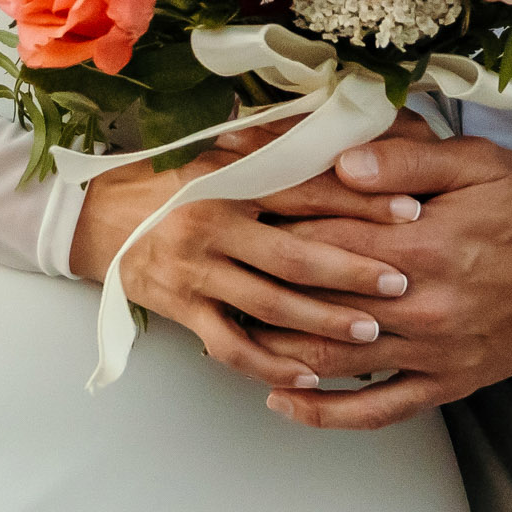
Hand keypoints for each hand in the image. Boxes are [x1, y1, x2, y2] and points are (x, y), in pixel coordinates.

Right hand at [69, 143, 424, 389]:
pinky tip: (308, 373)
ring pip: (269, 305)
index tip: (413, 211)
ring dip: (323, 322)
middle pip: (295, 256)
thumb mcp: (222, 155)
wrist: (99, 218)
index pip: (308, 192)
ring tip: (369, 332)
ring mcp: (196, 272)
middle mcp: (214, 225)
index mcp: (231, 180)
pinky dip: (272, 362)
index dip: (362, 203)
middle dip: (354, 273)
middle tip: (402, 284)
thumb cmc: (175, 183)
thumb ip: (278, 151)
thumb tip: (347, 139)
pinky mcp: (182, 309)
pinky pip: (231, 346)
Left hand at [249, 136, 511, 428]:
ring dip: (277, 354)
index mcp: (422, 245)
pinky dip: (327, 413)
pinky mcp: (448, 383)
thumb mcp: (476, 163)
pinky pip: (379, 409)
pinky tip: (286, 404)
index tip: (239, 219)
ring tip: (233, 337)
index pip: (324, 240)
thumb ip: (406, 161)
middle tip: (220, 276)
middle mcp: (421, 306)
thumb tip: (340, 161)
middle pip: (317, 303)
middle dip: (263, 290)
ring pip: (335, 361)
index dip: (275, 229)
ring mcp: (433, 351)